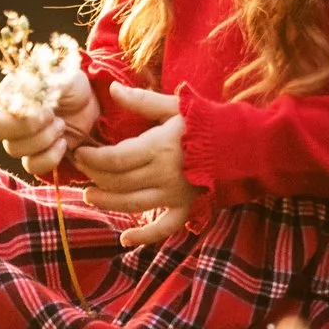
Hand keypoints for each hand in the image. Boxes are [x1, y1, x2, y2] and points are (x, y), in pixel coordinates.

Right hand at [0, 60, 96, 178]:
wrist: (90, 104)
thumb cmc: (72, 85)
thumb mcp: (63, 76)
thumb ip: (45, 83)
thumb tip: (29, 97)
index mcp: (10, 94)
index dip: (22, 115)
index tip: (48, 108)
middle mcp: (9, 115)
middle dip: (28, 128)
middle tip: (53, 118)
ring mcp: (21, 138)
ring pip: (14, 150)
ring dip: (43, 140)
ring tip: (62, 125)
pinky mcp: (36, 155)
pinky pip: (31, 166)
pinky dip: (49, 158)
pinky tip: (63, 143)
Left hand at [71, 83, 194, 247]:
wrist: (249, 146)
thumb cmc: (210, 122)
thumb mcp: (175, 106)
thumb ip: (142, 101)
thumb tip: (113, 89)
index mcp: (159, 148)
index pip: (114, 159)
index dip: (92, 159)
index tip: (79, 153)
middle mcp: (164, 175)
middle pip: (118, 182)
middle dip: (94, 177)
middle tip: (80, 171)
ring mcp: (176, 195)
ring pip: (132, 205)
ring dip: (107, 203)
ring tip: (89, 196)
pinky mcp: (188, 209)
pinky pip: (163, 228)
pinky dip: (144, 236)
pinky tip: (125, 239)